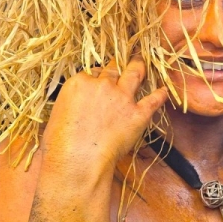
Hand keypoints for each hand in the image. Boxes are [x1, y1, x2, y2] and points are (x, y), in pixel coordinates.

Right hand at [39, 59, 166, 173]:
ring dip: (139, 67)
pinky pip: (153, 100)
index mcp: (80, 82)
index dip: (97, 78)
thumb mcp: (58, 113)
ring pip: (134, 74)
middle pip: (113, 69)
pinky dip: (160, 95)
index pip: (92, 73)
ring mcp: (123, 98)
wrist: (78, 159)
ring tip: (142, 64)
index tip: (99, 82)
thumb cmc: (60, 143)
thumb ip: (73, 103)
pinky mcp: (138, 114)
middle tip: (122, 62)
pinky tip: (164, 91)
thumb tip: (79, 107)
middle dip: (117, 65)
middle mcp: (103, 85)